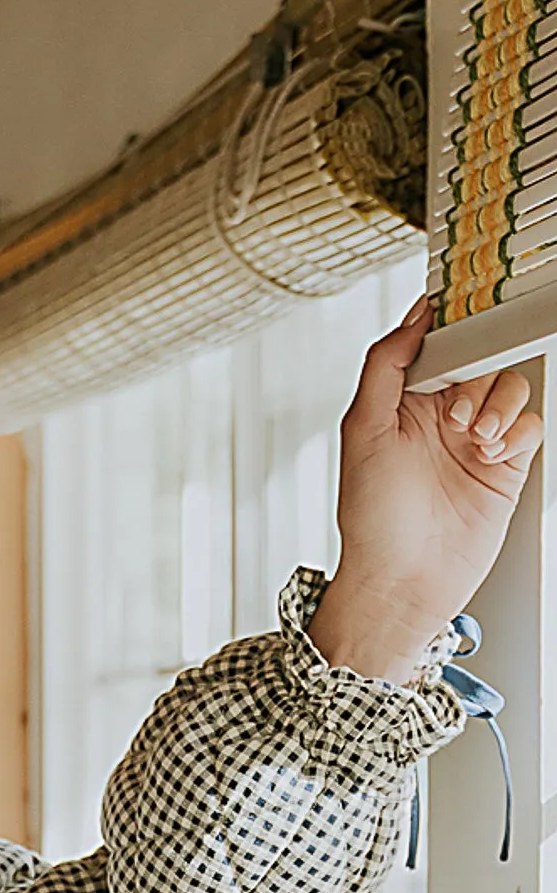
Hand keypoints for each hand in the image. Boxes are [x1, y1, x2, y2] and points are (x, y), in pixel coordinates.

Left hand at [309, 295, 542, 683]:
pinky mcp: (506, 465)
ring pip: (510, 386)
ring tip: (471, 440)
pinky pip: (530, 425)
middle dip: (476, 376)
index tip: (467, 310)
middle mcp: (443, 416)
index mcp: (405, 401)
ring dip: (496, 405)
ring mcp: (477, 439)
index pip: (440, 344)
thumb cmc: (372, 520)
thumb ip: (386, 366)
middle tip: (456, 413)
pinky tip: (491, 454)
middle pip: (483, 359)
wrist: (402, 582)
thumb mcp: (362, 431)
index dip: (455, 327)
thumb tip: (414, 316)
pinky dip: (517, 430)